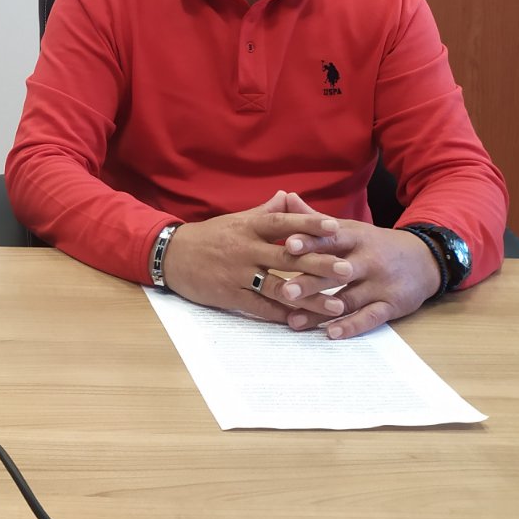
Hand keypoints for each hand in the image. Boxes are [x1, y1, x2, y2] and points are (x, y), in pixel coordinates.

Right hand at [162, 190, 346, 323]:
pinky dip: (283, 315)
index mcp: (248, 227)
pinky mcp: (230, 295)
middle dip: (319, 264)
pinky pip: (261, 307)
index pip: (281, 223)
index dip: (308, 223)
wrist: (171, 255)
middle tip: (347, 269)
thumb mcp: (236, 220)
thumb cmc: (209, 237)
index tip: (334, 225)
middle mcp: (245, 249)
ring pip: (278, 287)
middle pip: (287, 257)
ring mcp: (237, 274)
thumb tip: (289, 197)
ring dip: (309, 298)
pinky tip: (305, 322)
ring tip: (336, 306)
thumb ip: (264, 211)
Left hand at [270, 192, 441, 338]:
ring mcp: (380, 283)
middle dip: (310, 281)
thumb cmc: (374, 243)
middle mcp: (367, 259)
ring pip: (348, 298)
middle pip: (336, 271)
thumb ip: (316, 218)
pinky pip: (370, 317)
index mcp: (354, 237)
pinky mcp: (392, 305)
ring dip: (321, 311)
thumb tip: (286, 198)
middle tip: (284, 291)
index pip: (330, 239)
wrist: (424, 259)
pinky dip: (351, 326)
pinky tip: (331, 334)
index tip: (288, 245)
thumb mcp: (349, 228)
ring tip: (294, 321)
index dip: (310, 242)